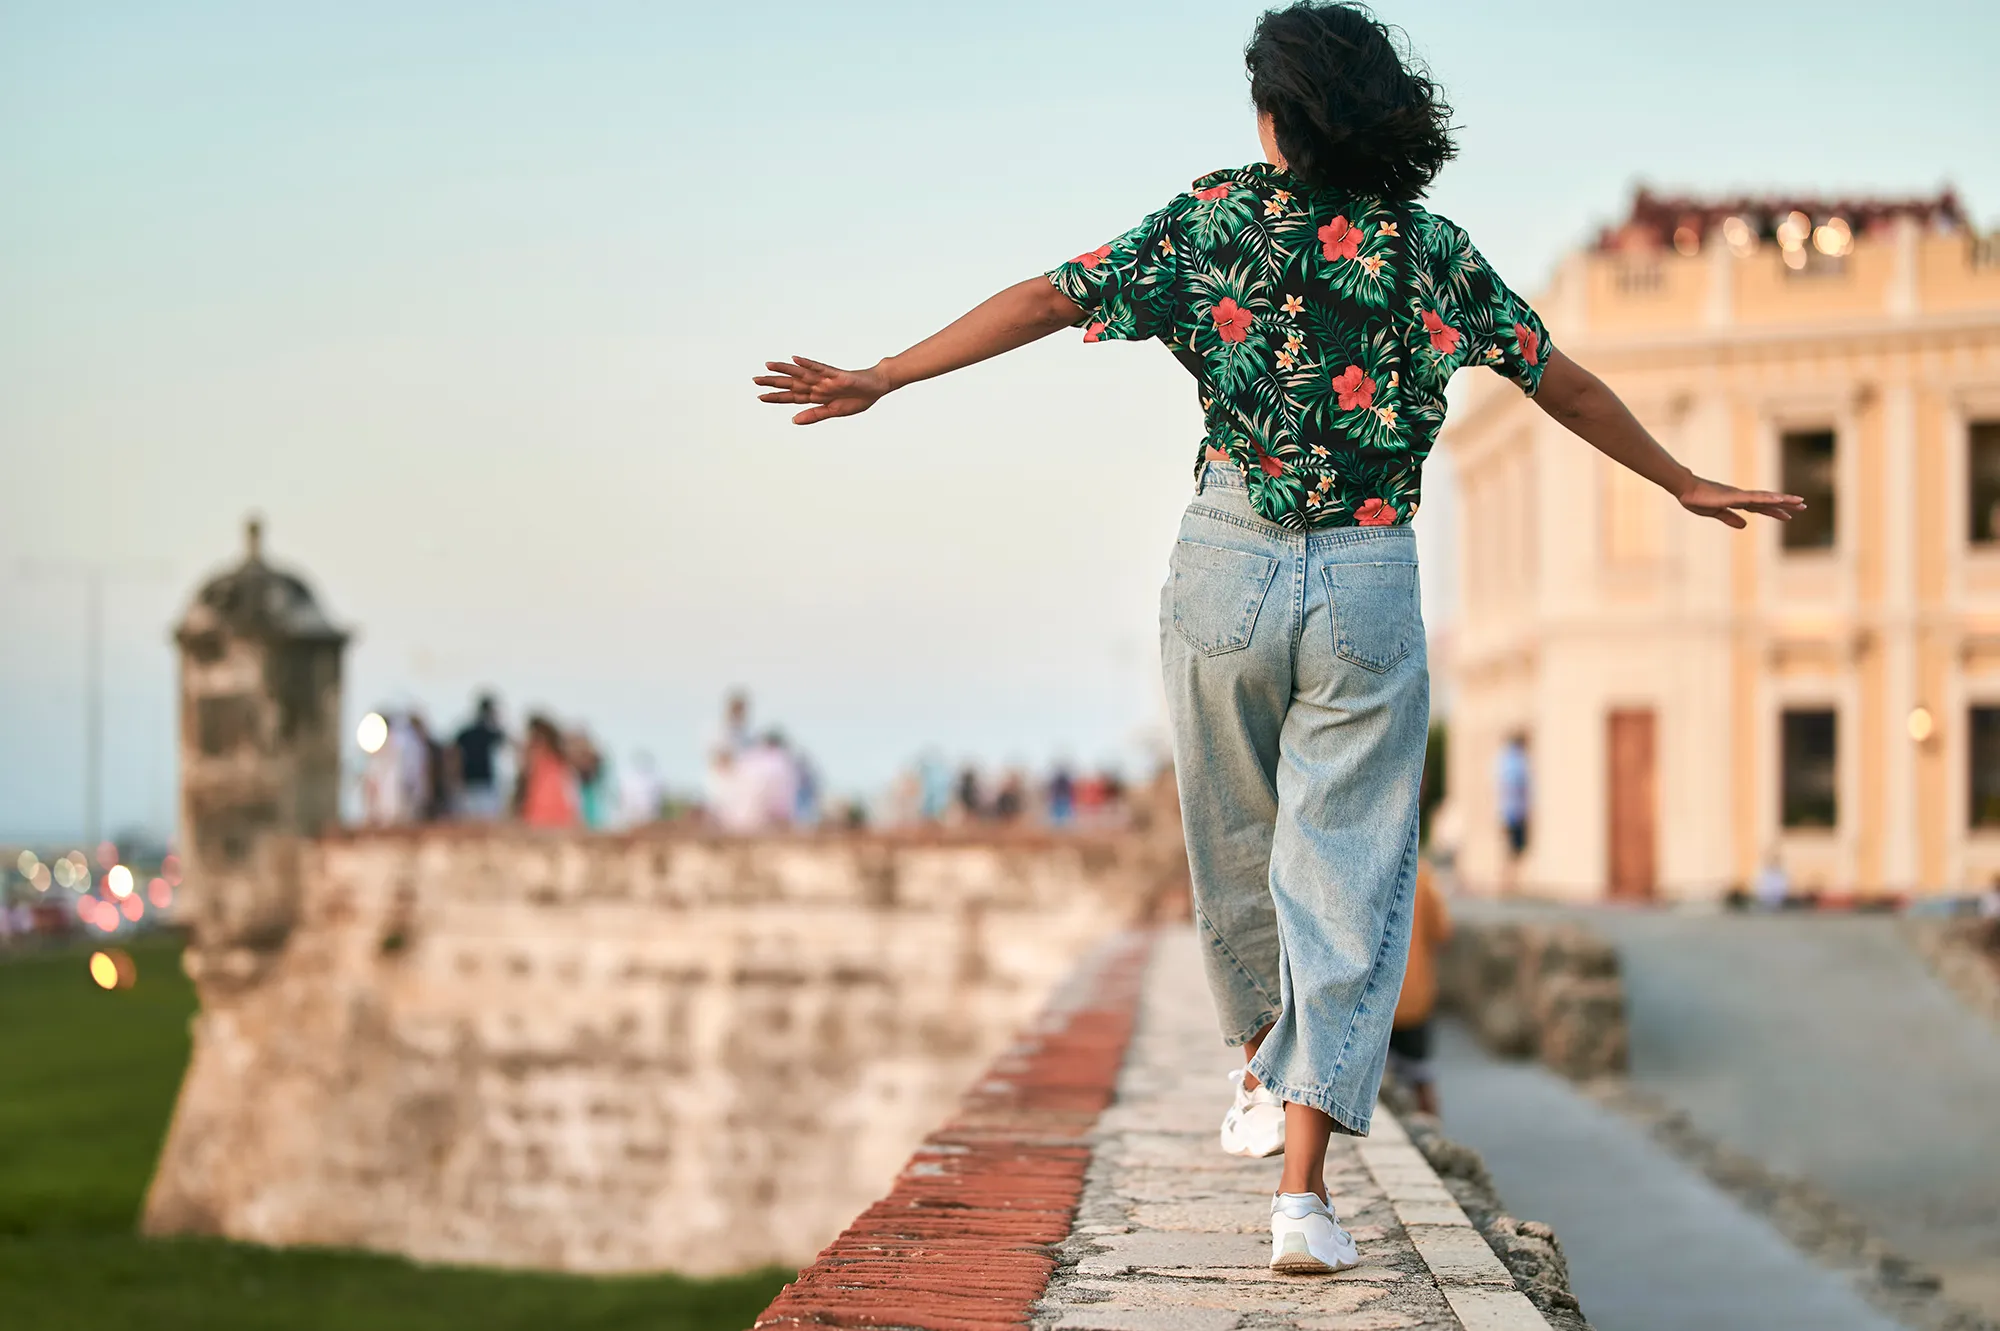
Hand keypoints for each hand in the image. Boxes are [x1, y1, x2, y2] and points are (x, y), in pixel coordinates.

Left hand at [754, 356, 891, 424]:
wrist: (876, 387)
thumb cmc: (857, 398)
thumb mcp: (834, 412)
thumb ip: (814, 415)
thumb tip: (793, 420)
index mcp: (817, 396)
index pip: (793, 396)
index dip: (777, 397)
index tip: (760, 397)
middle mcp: (817, 385)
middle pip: (792, 384)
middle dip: (774, 382)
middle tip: (754, 380)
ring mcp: (825, 379)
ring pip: (801, 374)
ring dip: (784, 370)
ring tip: (768, 365)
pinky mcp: (836, 374)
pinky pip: (820, 368)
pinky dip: (808, 364)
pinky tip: (795, 360)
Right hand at [1675, 476, 1807, 528]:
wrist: (1686, 490)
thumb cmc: (1697, 499)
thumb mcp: (1715, 513)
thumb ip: (1730, 518)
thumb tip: (1745, 526)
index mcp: (1737, 501)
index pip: (1761, 507)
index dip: (1775, 510)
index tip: (1789, 514)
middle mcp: (1742, 497)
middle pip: (1768, 501)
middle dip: (1786, 504)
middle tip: (1804, 506)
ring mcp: (1739, 495)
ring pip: (1766, 498)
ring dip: (1783, 500)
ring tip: (1799, 502)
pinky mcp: (1734, 497)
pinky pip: (1754, 498)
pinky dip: (1768, 499)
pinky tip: (1779, 499)